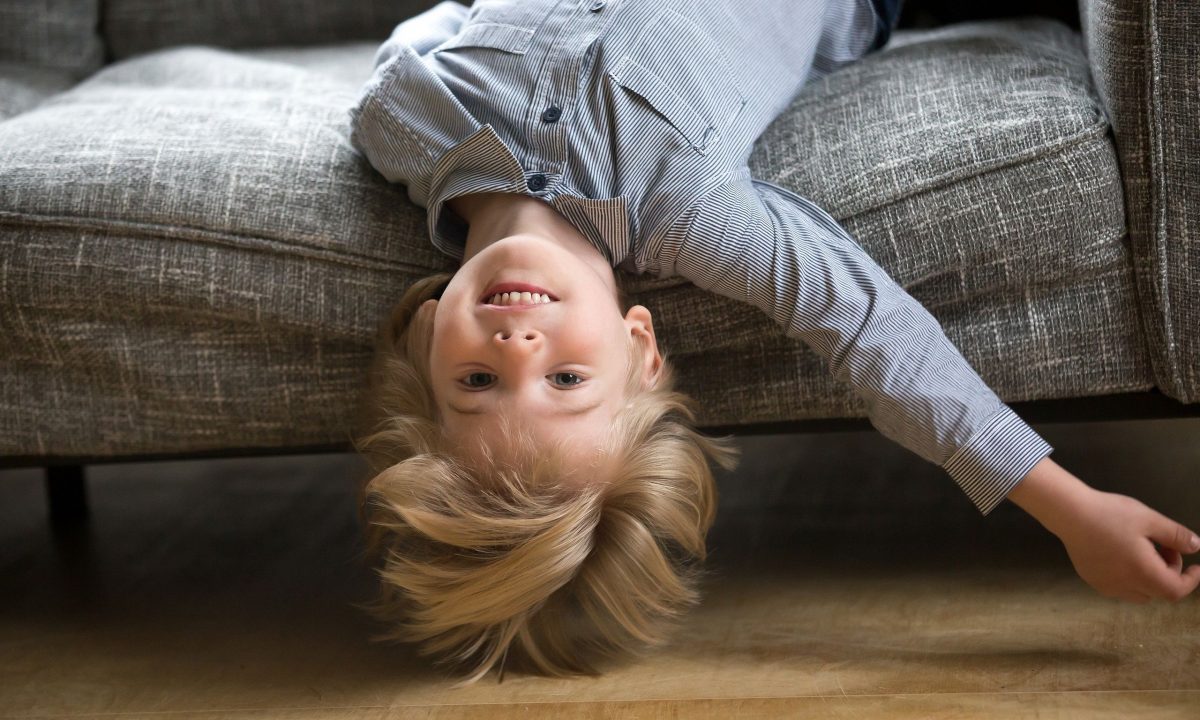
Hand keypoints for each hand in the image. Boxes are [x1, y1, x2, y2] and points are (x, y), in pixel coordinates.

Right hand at [1052, 489, 1199, 602]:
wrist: (1069, 513)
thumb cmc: (1109, 514)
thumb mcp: (1149, 519)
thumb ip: (1176, 535)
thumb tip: (1195, 546)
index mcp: (1143, 572)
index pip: (1176, 590)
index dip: (1191, 581)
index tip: (1196, 567)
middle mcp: (1125, 585)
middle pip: (1159, 591)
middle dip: (1169, 571)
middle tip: (1163, 545)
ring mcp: (1106, 585)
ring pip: (1140, 592)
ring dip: (1150, 577)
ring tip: (1142, 550)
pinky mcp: (1092, 580)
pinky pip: (1120, 588)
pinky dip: (1131, 577)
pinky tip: (1122, 554)